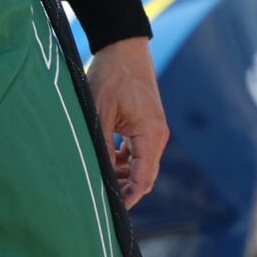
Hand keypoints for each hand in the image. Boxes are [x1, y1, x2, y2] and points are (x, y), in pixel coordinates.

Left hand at [87, 37, 166, 206]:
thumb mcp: (100, 113)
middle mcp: (157, 135)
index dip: (128, 197)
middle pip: (145, 175)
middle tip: (100, 196)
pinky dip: (125, 159)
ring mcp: (154, 130)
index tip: (111, 209)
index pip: (143, 179)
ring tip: (100, 177)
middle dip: (125, 189)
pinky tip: (107, 158)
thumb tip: (99, 175)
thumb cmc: (111, 76)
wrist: (123, 47)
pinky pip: (139, 151)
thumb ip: (102, 146)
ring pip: (142, 164)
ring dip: (124, 174)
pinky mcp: (147, 123)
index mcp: (150, 134)